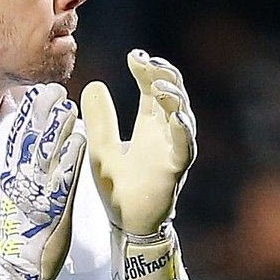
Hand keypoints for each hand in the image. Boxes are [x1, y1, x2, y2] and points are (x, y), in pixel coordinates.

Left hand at [81, 50, 195, 279]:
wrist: (127, 224)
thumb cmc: (118, 187)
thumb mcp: (100, 147)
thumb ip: (99, 119)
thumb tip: (94, 83)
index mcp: (149, 125)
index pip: (153, 88)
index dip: (147, 69)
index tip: (134, 56)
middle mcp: (165, 133)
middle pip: (172, 95)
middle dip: (163, 74)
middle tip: (147, 62)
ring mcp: (173, 150)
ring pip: (183, 116)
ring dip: (173, 98)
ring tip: (157, 84)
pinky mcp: (175, 170)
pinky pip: (185, 147)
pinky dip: (183, 130)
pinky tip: (176, 115)